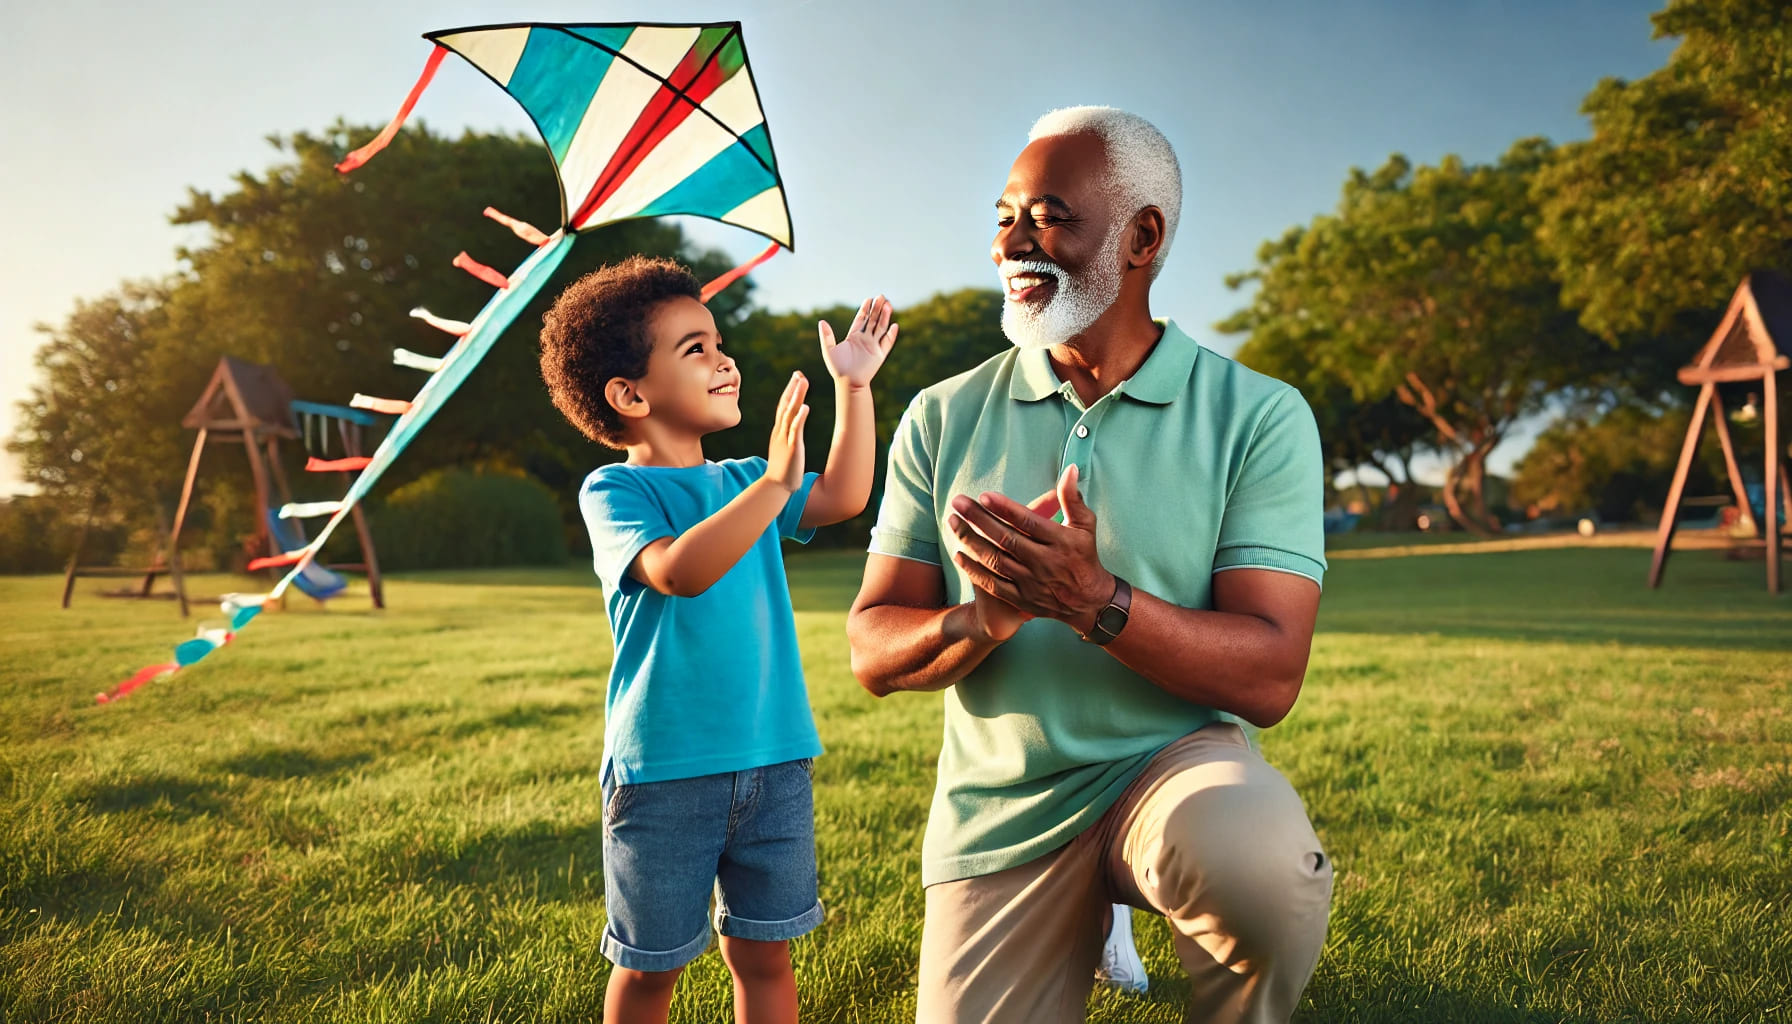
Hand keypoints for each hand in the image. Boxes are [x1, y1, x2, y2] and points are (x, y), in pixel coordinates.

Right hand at [766, 372, 809, 492]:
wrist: (775, 487)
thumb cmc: (782, 470)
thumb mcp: (784, 448)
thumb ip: (788, 436)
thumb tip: (793, 428)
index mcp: (779, 431)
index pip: (783, 407)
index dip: (789, 392)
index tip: (796, 377)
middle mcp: (780, 432)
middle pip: (785, 405)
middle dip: (792, 389)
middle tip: (799, 373)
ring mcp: (785, 439)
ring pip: (790, 413)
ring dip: (796, 397)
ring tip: (803, 381)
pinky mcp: (792, 448)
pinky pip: (795, 430)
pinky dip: (800, 417)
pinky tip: (806, 407)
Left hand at [819, 296, 898, 388]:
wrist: (848, 382)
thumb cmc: (838, 368)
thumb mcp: (829, 350)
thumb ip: (826, 336)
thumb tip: (821, 321)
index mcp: (853, 337)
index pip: (861, 319)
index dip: (865, 309)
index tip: (869, 299)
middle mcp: (864, 340)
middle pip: (872, 320)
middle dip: (877, 309)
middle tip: (881, 296)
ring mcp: (873, 346)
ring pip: (881, 328)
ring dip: (884, 317)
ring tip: (888, 305)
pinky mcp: (879, 355)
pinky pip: (887, 343)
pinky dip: (891, 334)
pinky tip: (894, 325)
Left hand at [948, 464, 1113, 634]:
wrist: (1088, 601)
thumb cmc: (1084, 556)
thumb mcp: (1085, 525)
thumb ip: (1072, 498)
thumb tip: (1070, 469)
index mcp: (1060, 541)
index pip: (1028, 522)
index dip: (1005, 509)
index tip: (984, 496)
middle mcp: (1044, 562)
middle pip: (1006, 538)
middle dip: (979, 519)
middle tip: (958, 502)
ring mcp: (1031, 582)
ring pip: (995, 560)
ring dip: (971, 541)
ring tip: (953, 522)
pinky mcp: (1021, 598)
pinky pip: (993, 584)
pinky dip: (975, 571)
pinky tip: (958, 555)